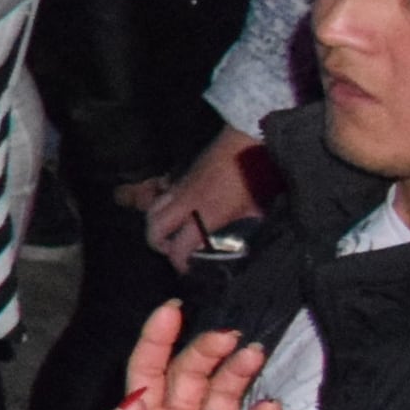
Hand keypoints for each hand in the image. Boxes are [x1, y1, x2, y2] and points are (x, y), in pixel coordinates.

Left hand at [93, 299, 279, 409]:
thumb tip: (132, 395)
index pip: (148, 370)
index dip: (157, 338)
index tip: (171, 310)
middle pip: (191, 372)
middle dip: (205, 348)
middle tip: (223, 336)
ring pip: (226, 390)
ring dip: (237, 368)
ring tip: (250, 352)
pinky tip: (265, 405)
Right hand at [142, 135, 264, 265]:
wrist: (248, 139)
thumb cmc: (257, 174)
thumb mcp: (257, 208)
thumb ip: (246, 228)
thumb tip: (245, 242)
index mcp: (206, 214)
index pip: (179, 246)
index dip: (179, 263)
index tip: (188, 270)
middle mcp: (186, 202)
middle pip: (154, 228)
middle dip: (159, 245)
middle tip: (175, 252)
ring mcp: (181, 187)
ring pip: (152, 210)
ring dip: (157, 225)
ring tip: (173, 233)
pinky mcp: (182, 177)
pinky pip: (162, 196)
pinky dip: (163, 208)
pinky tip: (180, 212)